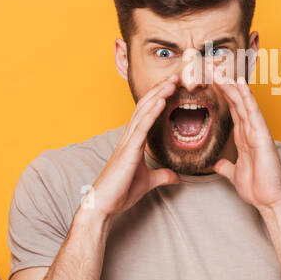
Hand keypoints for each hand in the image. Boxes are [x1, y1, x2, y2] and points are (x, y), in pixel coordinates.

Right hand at [87, 78, 179, 216]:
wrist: (103, 205)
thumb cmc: (120, 193)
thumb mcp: (148, 182)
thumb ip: (162, 176)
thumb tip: (177, 176)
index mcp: (132, 142)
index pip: (147, 113)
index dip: (159, 97)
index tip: (173, 85)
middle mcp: (128, 138)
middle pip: (145, 106)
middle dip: (160, 89)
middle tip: (176, 74)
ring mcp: (127, 143)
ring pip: (143, 112)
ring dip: (158, 94)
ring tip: (172, 80)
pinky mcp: (128, 151)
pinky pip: (141, 127)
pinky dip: (152, 112)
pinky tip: (162, 100)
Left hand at [212, 67, 280, 210]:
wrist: (269, 200)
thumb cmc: (257, 187)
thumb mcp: (234, 174)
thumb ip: (226, 166)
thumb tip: (217, 164)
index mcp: (243, 136)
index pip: (231, 109)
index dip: (221, 93)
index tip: (208, 79)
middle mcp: (251, 129)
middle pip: (235, 100)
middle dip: (223, 83)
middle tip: (209, 65)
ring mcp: (258, 131)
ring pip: (243, 102)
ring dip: (231, 84)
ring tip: (219, 68)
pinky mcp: (262, 136)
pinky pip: (253, 112)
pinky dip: (246, 97)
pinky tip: (239, 84)